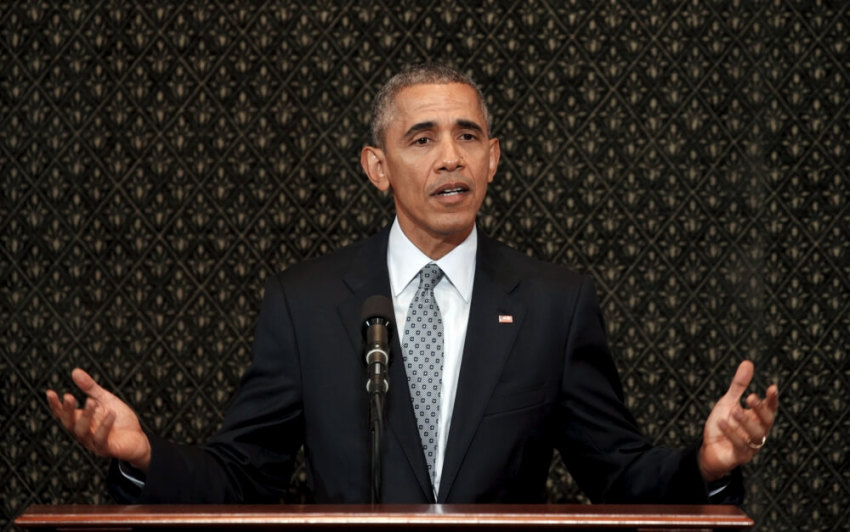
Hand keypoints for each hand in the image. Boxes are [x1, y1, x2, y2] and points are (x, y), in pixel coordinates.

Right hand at [46, 368, 151, 470]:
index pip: (62, 414)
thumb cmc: (119, 419)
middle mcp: (83, 433)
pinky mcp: (107, 449)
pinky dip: (105, 426)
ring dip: (86, 416)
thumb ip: (90, 388)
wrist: (138, 438)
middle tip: (69, 396)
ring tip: (92, 401)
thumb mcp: (105, 400)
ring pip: (83, 431)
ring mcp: (93, 443)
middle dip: (67, 410)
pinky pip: (101, 439)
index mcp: (81, 421)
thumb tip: (75, 371)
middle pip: (69, 423)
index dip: (55, 405)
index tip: (50, 392)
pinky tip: (111, 414)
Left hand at [698, 360, 778, 481]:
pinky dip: (731, 434)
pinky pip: (740, 446)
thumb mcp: (728, 402)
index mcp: (758, 419)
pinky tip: (721, 422)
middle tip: (750, 397)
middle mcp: (759, 433)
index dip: (772, 399)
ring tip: (733, 410)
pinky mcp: (740, 457)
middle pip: (766, 421)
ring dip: (745, 421)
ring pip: (756, 434)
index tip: (772, 387)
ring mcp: (751, 446)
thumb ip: (739, 386)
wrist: (709, 449)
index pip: (770, 409)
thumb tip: (748, 362)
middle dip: (760, 409)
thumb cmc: (723, 425)